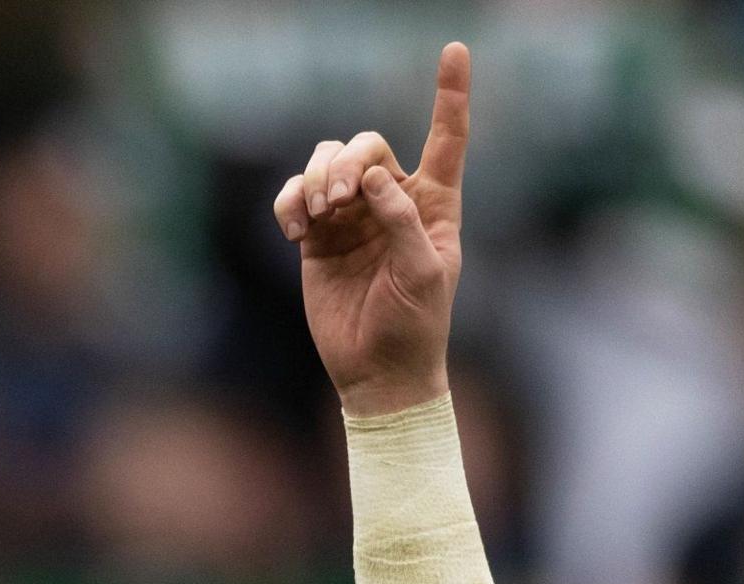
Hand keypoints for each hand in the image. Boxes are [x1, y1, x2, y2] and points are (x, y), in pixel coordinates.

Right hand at [271, 42, 471, 416]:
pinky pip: (295, 198)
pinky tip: (296, 231)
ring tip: (317, 216)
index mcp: (435, 204)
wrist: (376, 373)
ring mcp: (352, 218)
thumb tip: (374, 179)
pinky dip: (290, 204)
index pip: (447, 137)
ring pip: (327, 163)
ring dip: (316, 179)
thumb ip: (402, 221)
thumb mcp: (424, 274)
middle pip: (367, 146)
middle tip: (339, 199)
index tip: (454, 51)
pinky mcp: (318, 239)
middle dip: (347, 162)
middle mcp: (393, 202)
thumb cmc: (415, 326)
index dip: (450, 94)